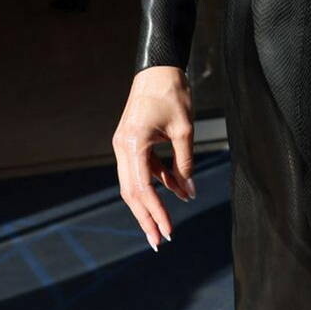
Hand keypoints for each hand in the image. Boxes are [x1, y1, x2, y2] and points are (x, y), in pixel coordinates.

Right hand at [112, 65, 195, 249]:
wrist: (158, 68)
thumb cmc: (172, 93)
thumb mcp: (184, 130)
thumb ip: (185, 163)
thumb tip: (188, 191)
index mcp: (132, 144)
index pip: (143, 188)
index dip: (156, 213)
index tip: (168, 232)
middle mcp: (122, 148)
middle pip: (131, 192)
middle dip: (146, 218)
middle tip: (158, 242)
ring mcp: (124, 146)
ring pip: (134, 183)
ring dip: (151, 203)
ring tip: (166, 225)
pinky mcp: (131, 143)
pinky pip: (143, 169)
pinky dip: (158, 182)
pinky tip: (176, 193)